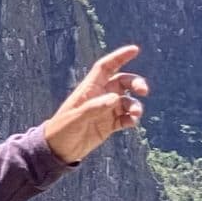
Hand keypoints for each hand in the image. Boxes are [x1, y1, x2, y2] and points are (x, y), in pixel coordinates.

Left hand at [42, 45, 147, 165]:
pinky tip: (132, 123)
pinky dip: (132, 119)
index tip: (135, 50)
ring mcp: (105, 111)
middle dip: (136, 83)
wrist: (58, 151)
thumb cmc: (62, 130)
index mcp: (89, 89)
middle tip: (143, 91)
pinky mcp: (109, 125)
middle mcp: (100, 97)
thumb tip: (116, 98)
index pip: (106, 67)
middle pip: (122, 82)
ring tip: (136, 114)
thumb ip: (95, 107)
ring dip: (136, 106)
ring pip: (127, 101)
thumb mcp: (76, 118)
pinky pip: (126, 118)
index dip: (119, 57)